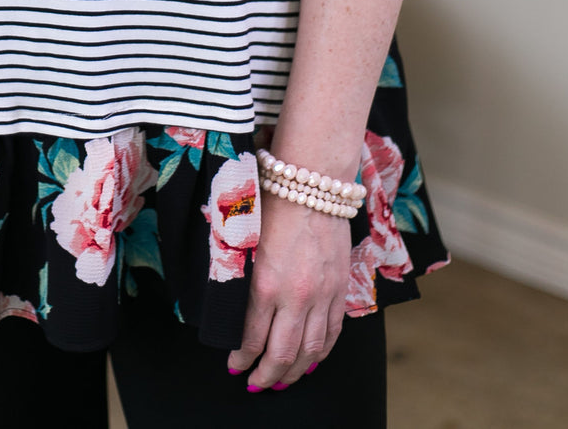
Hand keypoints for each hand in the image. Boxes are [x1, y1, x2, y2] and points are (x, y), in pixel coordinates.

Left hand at [227, 192, 349, 390]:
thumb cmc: (271, 202)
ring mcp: (321, 295)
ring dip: (294, 372)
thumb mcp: (244, 239)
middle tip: (255, 384)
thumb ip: (238, 275)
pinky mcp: (339, 289)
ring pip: (310, 351)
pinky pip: (332, 333)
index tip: (234, 366)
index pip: (251, 338)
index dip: (241, 359)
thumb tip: (228, 308)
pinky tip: (310, 361)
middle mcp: (295, 296)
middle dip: (266, 376)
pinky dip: (321, 353)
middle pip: (282, 353)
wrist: (312, 182)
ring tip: (281, 382)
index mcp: (264, 283)